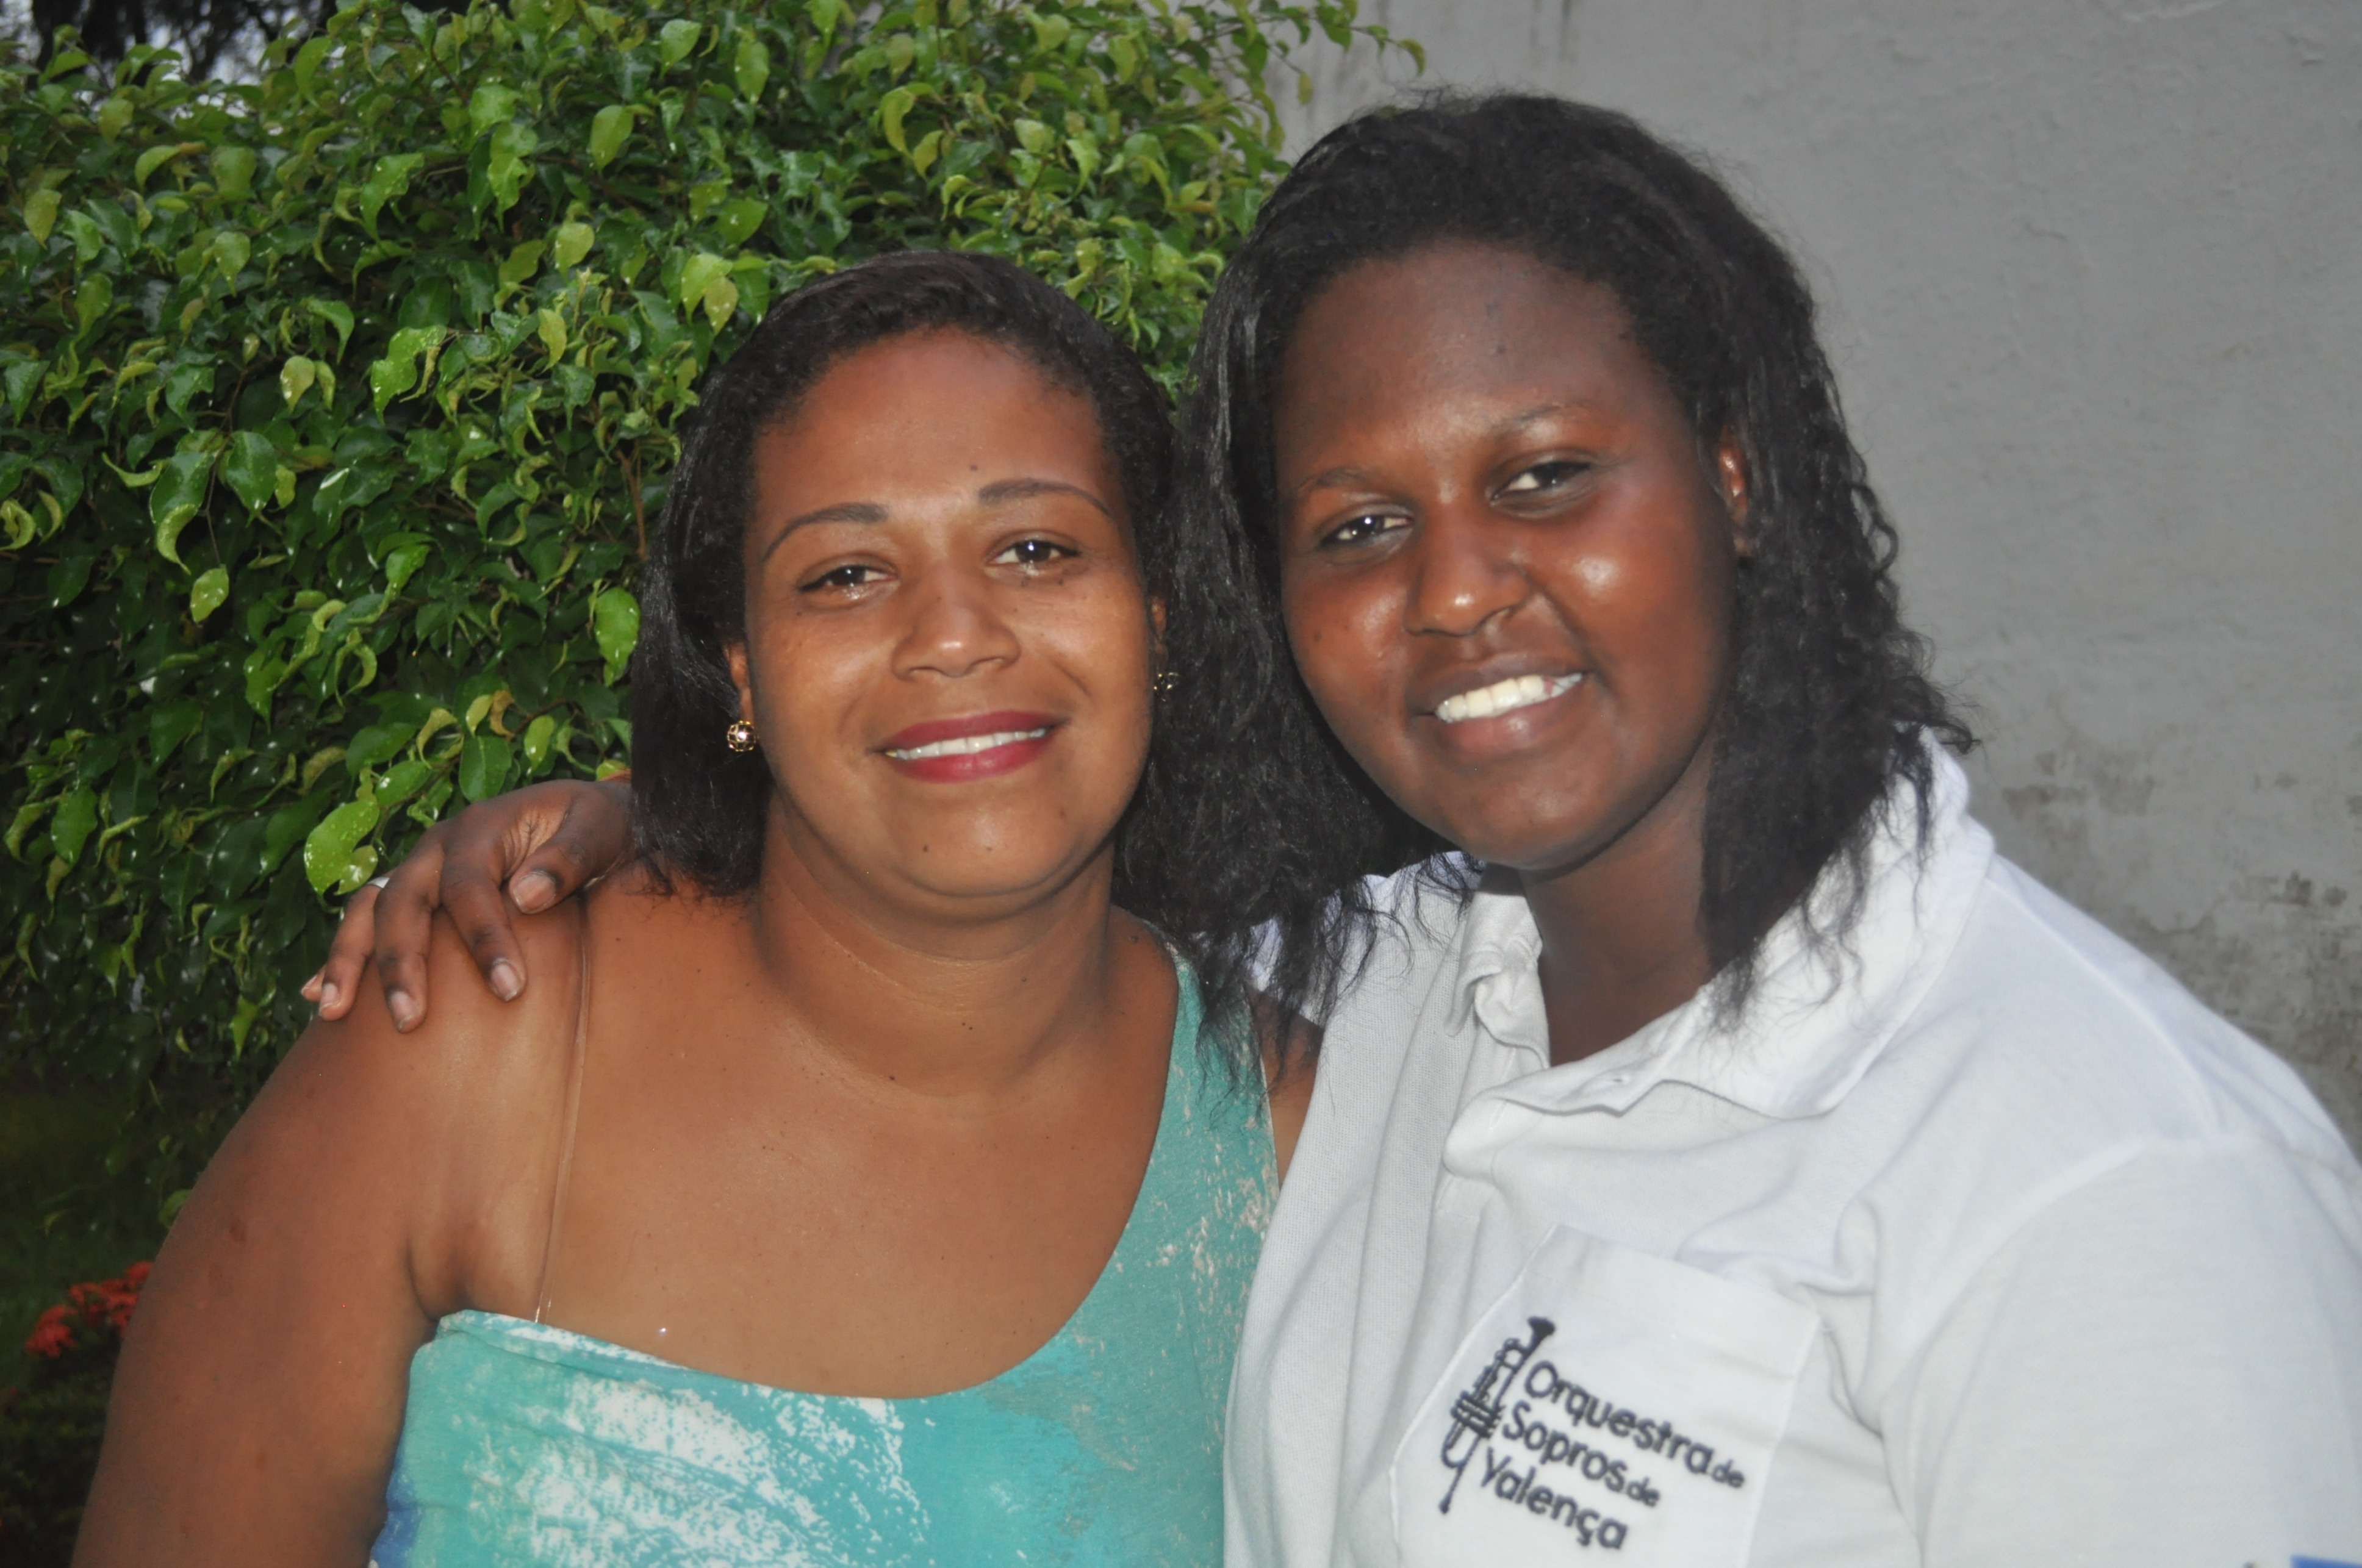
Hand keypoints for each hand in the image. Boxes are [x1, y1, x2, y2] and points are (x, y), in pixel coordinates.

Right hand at [301, 775, 632, 1030]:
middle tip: (410, 1021)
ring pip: (370, 909)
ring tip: (331, 1011)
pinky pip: (368, 922)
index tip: (510, 990)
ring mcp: (422, 869)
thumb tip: (526, 896)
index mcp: (484, 826)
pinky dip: (344, 958)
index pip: (470, 885)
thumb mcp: (601, 829)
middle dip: (402, 961)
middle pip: (404, 900)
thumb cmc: (601, 827)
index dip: (484, 937)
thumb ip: (570, 858)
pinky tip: (319, 998)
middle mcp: (440, 846)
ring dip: (349, 959)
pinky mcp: (417, 894)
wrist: (591, 817)